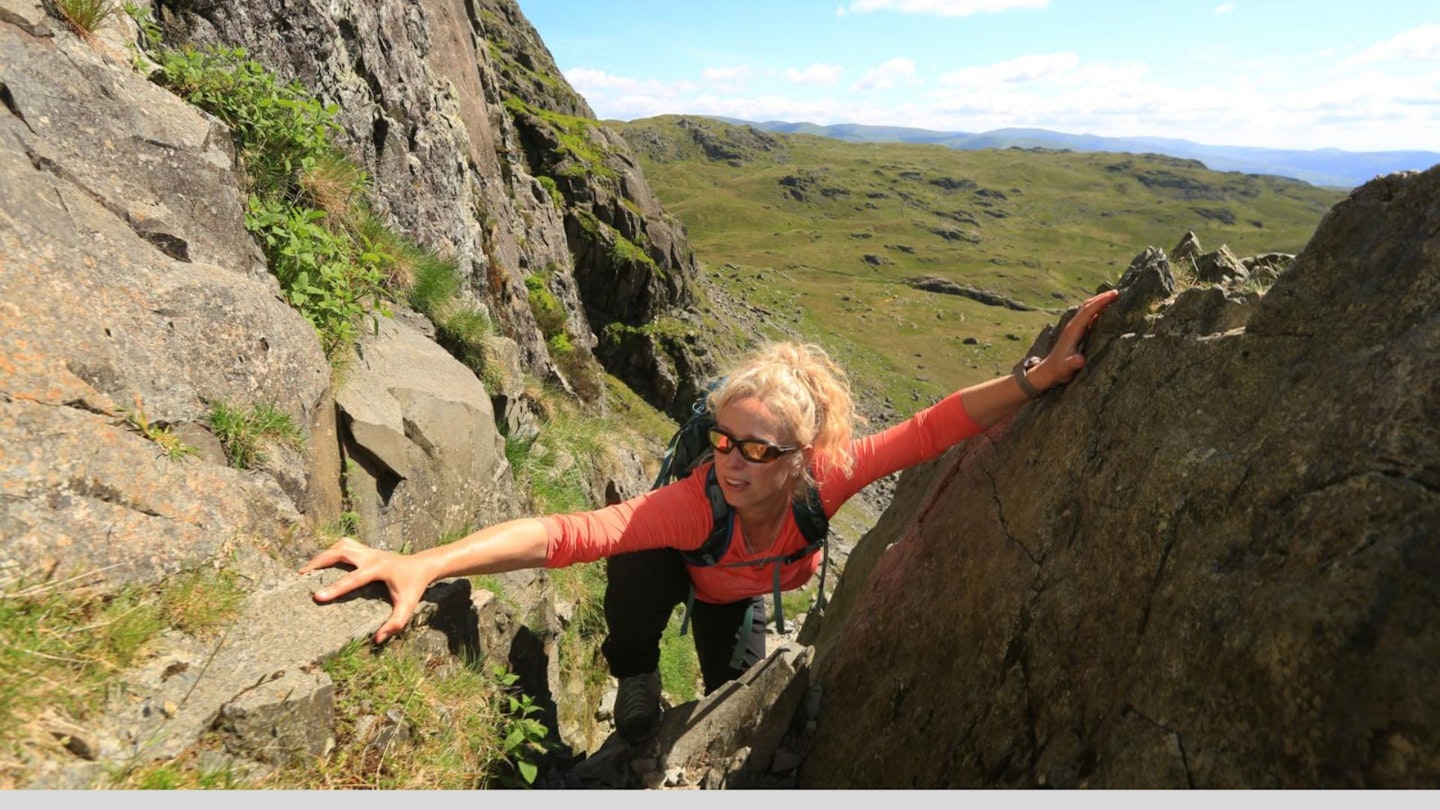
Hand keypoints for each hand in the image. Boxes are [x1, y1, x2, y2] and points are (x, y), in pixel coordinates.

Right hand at [299, 537, 428, 642]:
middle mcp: (371, 556)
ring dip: (324, 555)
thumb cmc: (414, 586)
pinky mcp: (366, 550)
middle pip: (341, 552)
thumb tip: (377, 639)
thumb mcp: (408, 606)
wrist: (423, 566)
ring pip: (341, 545)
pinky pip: (345, 546)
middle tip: (301, 575)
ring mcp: (368, 550)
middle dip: (319, 562)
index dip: (334, 588)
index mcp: (379, 568)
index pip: (352, 579)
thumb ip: (395, 623)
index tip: (316, 597)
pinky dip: (332, 552)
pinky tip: (323, 563)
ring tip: (308, 569)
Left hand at [1029, 289, 1119, 390]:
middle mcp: (1072, 326)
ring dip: (1098, 301)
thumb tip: (1080, 360)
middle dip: (1101, 298)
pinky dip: (1096, 309)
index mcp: (1073, 330)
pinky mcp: (1075, 331)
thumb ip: (1073, 364)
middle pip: (1087, 306)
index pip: (1088, 311)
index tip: (1114, 295)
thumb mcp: (1067, 368)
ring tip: (1113, 296)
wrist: (1048, 371)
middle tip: (1117, 292)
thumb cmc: (1059, 370)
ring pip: (1086, 309)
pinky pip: (1086, 315)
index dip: (1101, 302)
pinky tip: (1103, 310)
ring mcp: (1073, 327)